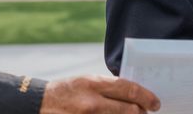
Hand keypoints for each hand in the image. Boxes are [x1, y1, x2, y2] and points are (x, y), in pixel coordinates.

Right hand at [40, 75, 159, 113]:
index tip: (155, 102)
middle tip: (146, 112)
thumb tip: (132, 95)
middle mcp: (92, 103)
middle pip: (129, 110)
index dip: (146, 96)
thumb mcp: (87, 82)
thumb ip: (108, 88)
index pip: (129, 89)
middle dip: (141, 113)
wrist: (38, 105)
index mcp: (94, 84)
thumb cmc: (66, 91)